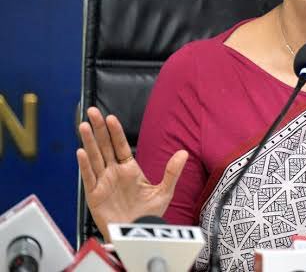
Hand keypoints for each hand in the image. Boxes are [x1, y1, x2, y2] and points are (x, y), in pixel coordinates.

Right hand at [76, 107, 187, 239]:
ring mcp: (103, 182)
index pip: (120, 145)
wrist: (137, 234)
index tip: (111, 117)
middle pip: (104, 146)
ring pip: (94, 157)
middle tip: (92, 112)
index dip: (115, 132)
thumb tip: (184, 153)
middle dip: (98, 129)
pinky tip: (81, 151)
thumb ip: (172, 172)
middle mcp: (114, 172)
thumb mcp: (164, 191)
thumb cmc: (148, 214)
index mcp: (129, 169)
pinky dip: (85, 165)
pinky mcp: (95, 195)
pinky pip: (89, 177)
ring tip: (83, 126)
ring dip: (89, 141)